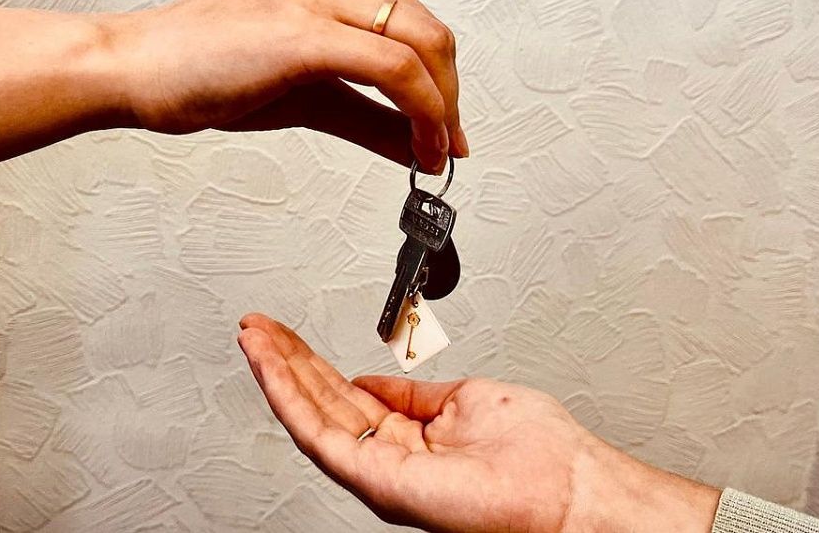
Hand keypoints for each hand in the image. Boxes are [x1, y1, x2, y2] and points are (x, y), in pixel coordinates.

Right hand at [105, 0, 467, 172]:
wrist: (135, 67)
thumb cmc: (203, 69)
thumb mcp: (308, 96)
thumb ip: (368, 117)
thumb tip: (416, 146)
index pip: (417, 25)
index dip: (445, 84)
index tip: (446, 130)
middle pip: (432, 34)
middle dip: (450, 98)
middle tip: (446, 146)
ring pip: (424, 45)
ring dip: (442, 109)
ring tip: (433, 152)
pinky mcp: (305, 32)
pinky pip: (394, 67)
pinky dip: (422, 111)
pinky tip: (418, 146)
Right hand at [236, 314, 720, 532]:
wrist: (567, 491)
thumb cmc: (540, 457)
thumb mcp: (465, 402)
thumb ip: (413, 396)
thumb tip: (375, 383)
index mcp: (410, 440)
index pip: (346, 396)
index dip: (313, 363)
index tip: (288, 334)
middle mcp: (388, 458)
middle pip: (322, 403)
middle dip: (285, 361)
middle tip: (255, 327)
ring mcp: (378, 472)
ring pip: (310, 417)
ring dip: (276, 372)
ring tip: (251, 336)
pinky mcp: (375, 479)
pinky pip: (318, 432)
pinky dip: (287, 393)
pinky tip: (269, 364)